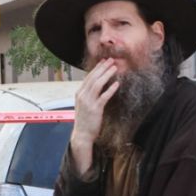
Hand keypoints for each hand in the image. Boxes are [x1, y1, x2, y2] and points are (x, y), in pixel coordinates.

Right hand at [70, 58, 119, 174]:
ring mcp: (88, 102)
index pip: (88, 77)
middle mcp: (82, 96)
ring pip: (97, 84)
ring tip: (115, 68)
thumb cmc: (84, 121)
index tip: (103, 62)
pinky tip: (117, 83)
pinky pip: (104, 96)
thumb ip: (88, 96)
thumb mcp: (83, 105)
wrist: (81, 135)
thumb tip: (95, 88)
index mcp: (79, 94)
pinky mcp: (95, 109)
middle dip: (102, 68)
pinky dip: (110, 89)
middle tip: (111, 60)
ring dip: (107, 74)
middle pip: (93, 78)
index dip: (96, 68)